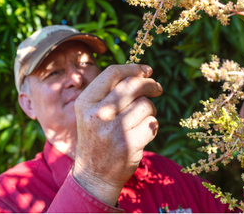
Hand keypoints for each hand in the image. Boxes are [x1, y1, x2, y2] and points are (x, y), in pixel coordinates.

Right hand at [71, 64, 162, 205]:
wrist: (94, 175)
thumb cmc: (98, 138)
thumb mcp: (92, 113)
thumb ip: (110, 92)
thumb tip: (142, 73)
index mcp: (85, 102)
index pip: (113, 73)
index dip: (134, 68)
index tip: (147, 71)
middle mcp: (97, 114)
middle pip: (132, 85)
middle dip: (150, 84)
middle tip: (157, 88)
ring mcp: (113, 130)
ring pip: (145, 104)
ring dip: (150, 109)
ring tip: (142, 119)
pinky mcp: (128, 145)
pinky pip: (152, 124)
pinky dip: (152, 126)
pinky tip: (143, 133)